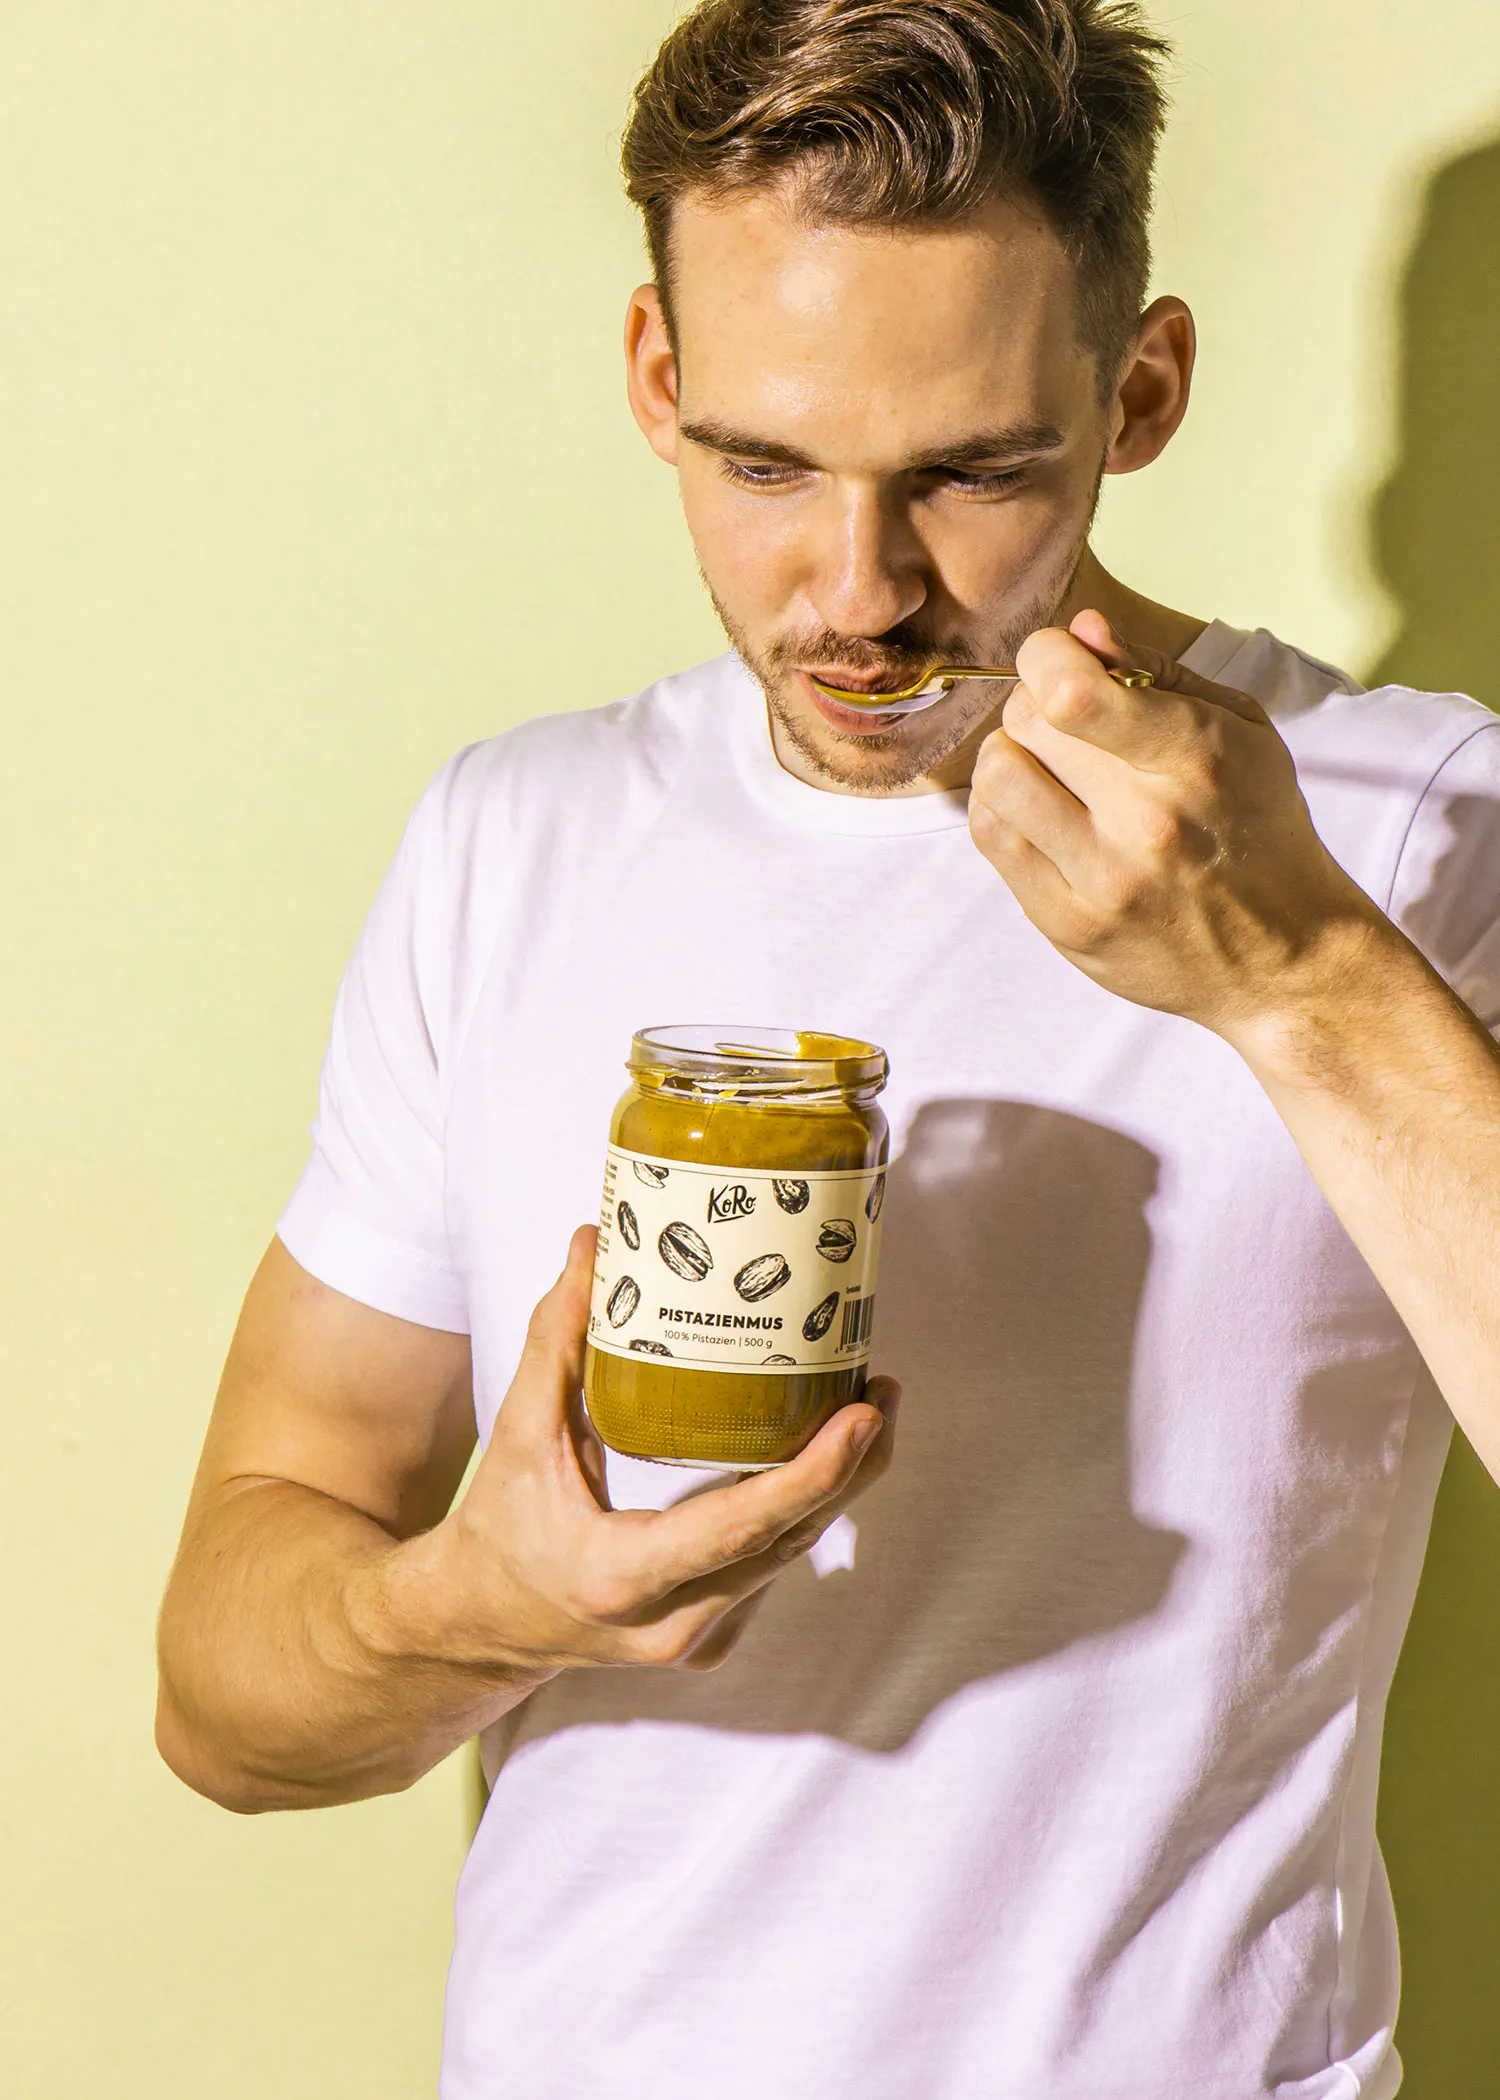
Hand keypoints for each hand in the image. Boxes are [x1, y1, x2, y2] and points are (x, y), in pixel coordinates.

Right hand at [376, 1227, 898, 1678]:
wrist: (482, 1623)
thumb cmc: (499, 1528)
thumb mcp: (519, 1433)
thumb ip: (556, 1340)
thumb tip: (591, 1245)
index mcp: (621, 1578)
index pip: (742, 1529)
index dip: (815, 1475)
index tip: (863, 1418)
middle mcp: (672, 1625)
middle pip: (790, 1542)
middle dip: (851, 1468)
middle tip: (881, 1390)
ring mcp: (698, 1641)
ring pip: (791, 1558)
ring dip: (837, 1487)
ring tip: (865, 1408)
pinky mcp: (713, 1638)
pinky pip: (774, 1569)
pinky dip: (801, 1513)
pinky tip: (822, 1458)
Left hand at [967, 609, 1378, 1039]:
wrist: (1283, 960)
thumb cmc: (1260, 830)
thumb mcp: (1242, 732)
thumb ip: (1158, 673)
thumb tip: (1081, 630)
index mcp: (1196, 761)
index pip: (1072, 693)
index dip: (1046, 655)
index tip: (1058, 661)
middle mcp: (1146, 824)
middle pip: (1027, 721)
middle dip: (1038, 703)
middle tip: (1068, 723)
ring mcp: (1102, 881)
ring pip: (996, 775)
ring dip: (1011, 754)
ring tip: (1047, 767)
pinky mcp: (1067, 925)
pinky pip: (991, 835)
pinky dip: (1001, 805)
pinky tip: (1036, 807)